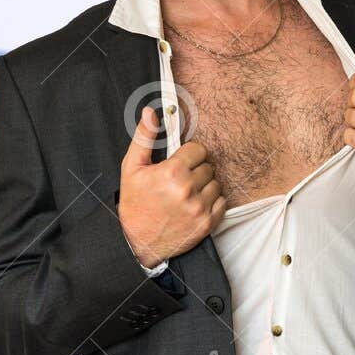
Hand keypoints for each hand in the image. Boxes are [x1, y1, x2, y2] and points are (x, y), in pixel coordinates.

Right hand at [118, 107, 224, 268]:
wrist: (138, 241)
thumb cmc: (134, 203)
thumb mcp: (131, 168)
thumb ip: (144, 138)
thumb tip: (151, 113)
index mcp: (171, 172)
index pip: (199, 149)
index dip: (189, 154)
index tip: (180, 161)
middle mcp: (188, 189)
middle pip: (208, 166)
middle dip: (196, 169)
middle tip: (180, 180)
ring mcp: (200, 207)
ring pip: (216, 183)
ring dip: (204, 185)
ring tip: (186, 193)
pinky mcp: (208, 223)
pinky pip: (222, 202)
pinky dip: (212, 201)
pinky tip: (194, 204)